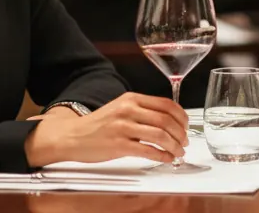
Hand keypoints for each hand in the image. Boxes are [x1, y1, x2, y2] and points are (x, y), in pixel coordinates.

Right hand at [24, 92, 187, 166]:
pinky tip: (166, 158)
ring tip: (178, 152)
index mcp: (131, 99)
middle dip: (180, 133)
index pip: (166, 104)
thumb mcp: (120, 108)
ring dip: (174, 146)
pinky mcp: (118, 146)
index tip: (186, 126)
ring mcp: (123, 128)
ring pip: (159, 135)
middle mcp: (128, 110)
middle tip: (185, 142)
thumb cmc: (98, 125)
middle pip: (166, 120)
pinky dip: (161, 156)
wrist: (72, 136)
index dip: (181, 117)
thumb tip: (170, 121)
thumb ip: (142, 111)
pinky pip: (147, 151)